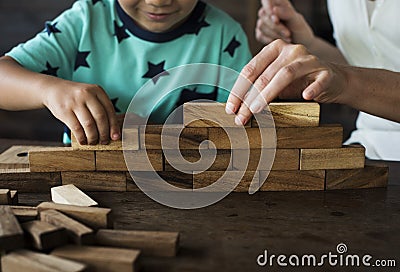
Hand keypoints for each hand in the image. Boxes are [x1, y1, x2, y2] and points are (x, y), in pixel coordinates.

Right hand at [43, 81, 119, 144]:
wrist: (53, 89)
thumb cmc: (76, 96)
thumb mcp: (90, 96)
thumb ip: (101, 108)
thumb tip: (112, 130)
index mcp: (97, 90)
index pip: (109, 110)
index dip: (114, 125)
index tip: (116, 136)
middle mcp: (86, 94)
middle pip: (100, 118)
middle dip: (104, 133)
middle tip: (105, 141)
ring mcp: (74, 102)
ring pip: (89, 124)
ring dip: (93, 137)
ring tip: (94, 142)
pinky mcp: (64, 111)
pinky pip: (76, 128)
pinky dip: (82, 137)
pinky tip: (83, 141)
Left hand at [225, 39, 345, 124]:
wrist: (333, 81)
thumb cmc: (299, 82)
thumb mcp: (275, 83)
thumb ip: (259, 89)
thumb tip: (236, 108)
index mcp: (274, 50)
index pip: (250, 69)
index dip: (238, 90)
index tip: (230, 108)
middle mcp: (291, 50)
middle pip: (264, 74)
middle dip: (249, 97)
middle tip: (240, 116)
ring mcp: (310, 60)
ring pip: (285, 74)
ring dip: (268, 93)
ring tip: (256, 109)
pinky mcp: (327, 72)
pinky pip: (319, 80)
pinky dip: (312, 88)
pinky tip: (305, 97)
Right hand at [256, 0, 313, 45]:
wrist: (300, 46)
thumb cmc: (300, 32)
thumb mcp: (297, 22)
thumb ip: (287, 13)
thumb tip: (274, 9)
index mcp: (279, 3)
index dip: (268, 6)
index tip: (274, 17)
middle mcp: (269, 11)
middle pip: (263, 14)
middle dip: (276, 26)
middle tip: (288, 34)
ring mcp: (264, 22)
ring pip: (261, 25)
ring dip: (275, 34)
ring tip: (287, 38)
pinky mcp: (260, 33)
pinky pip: (260, 35)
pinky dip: (270, 40)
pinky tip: (279, 41)